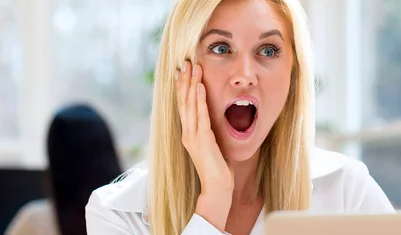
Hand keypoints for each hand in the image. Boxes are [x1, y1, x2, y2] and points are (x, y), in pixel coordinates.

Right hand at [175, 61, 233, 230]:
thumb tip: (216, 118)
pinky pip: (200, 115)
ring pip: (189, 104)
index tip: (182, 71)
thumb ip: (210, 131)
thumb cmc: (218, 168)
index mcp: (189, 133)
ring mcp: (193, 136)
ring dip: (191, 84)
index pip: (183, 106)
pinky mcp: (202, 139)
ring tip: (192, 67)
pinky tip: (199, 86)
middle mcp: (187, 132)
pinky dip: (199, 100)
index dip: (182, 87)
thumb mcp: (213, 145)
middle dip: (184, 80)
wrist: (217, 186)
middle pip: (183, 101)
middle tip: (184, 62)